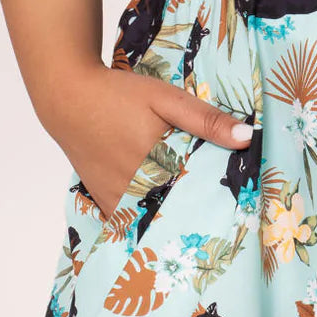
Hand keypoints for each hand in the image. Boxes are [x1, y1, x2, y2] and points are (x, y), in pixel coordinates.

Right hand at [45, 62, 255, 221]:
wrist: (68, 99)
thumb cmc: (120, 95)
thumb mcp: (167, 99)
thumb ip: (206, 120)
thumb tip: (248, 139)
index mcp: (159, 166)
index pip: (202, 196)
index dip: (222, 201)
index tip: (243, 204)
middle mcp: (137, 190)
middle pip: (179, 212)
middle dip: (202, 212)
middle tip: (228, 214)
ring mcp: (118, 199)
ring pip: (156, 220)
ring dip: (175, 218)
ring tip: (201, 217)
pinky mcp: (105, 200)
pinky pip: (133, 221)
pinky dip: (149, 219)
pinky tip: (165, 211)